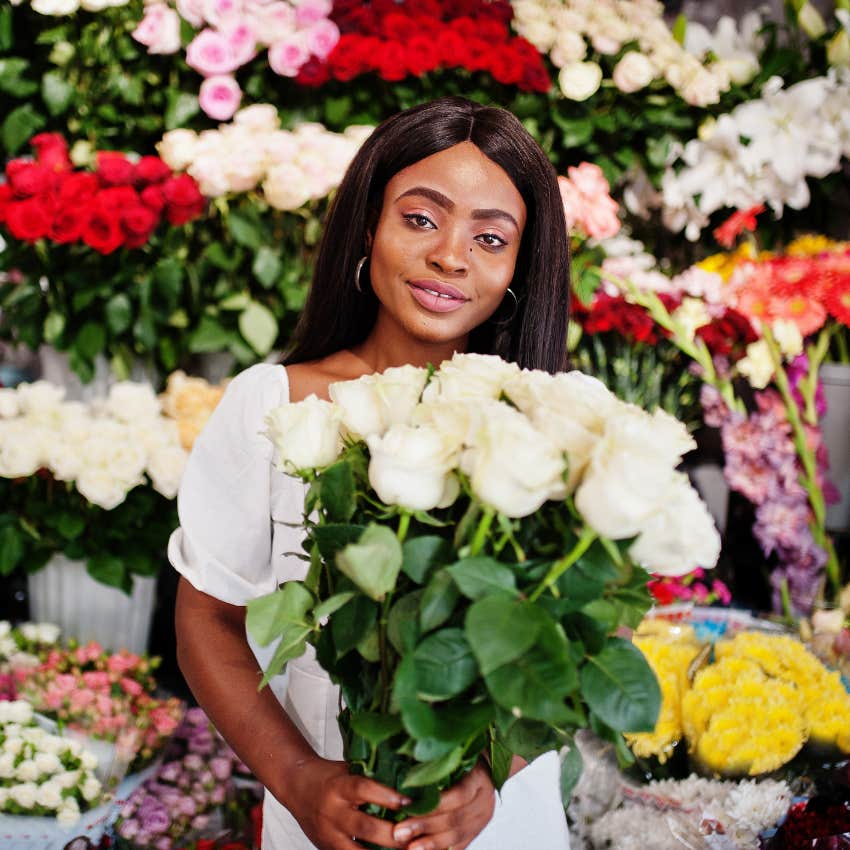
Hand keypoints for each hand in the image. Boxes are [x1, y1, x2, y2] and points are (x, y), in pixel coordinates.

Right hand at [284, 757, 410, 849]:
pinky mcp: (327, 849)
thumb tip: (408, 777)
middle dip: (391, 834)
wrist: (297, 787)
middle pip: (364, 827)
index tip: (409, 801)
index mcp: (339, 786)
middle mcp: (333, 812)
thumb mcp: (348, 769)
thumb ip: (372, 776)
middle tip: (415, 834)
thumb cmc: (330, 776)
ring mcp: (329, 835)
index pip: (364, 789)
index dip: (387, 796)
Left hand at [392, 761, 495, 849]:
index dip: (433, 803)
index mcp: (479, 777)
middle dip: (425, 827)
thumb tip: (403, 770)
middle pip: (455, 818)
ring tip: (409, 848)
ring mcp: (481, 819)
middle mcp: (484, 800)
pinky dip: (440, 849)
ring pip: (457, 836)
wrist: (482, 769)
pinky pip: (459, 846)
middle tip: (399, 832)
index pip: (459, 794)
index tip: (405, 806)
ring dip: (431, 844)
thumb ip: (434, 764)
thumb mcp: (452, 754)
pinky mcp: (475, 832)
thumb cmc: (460, 756)